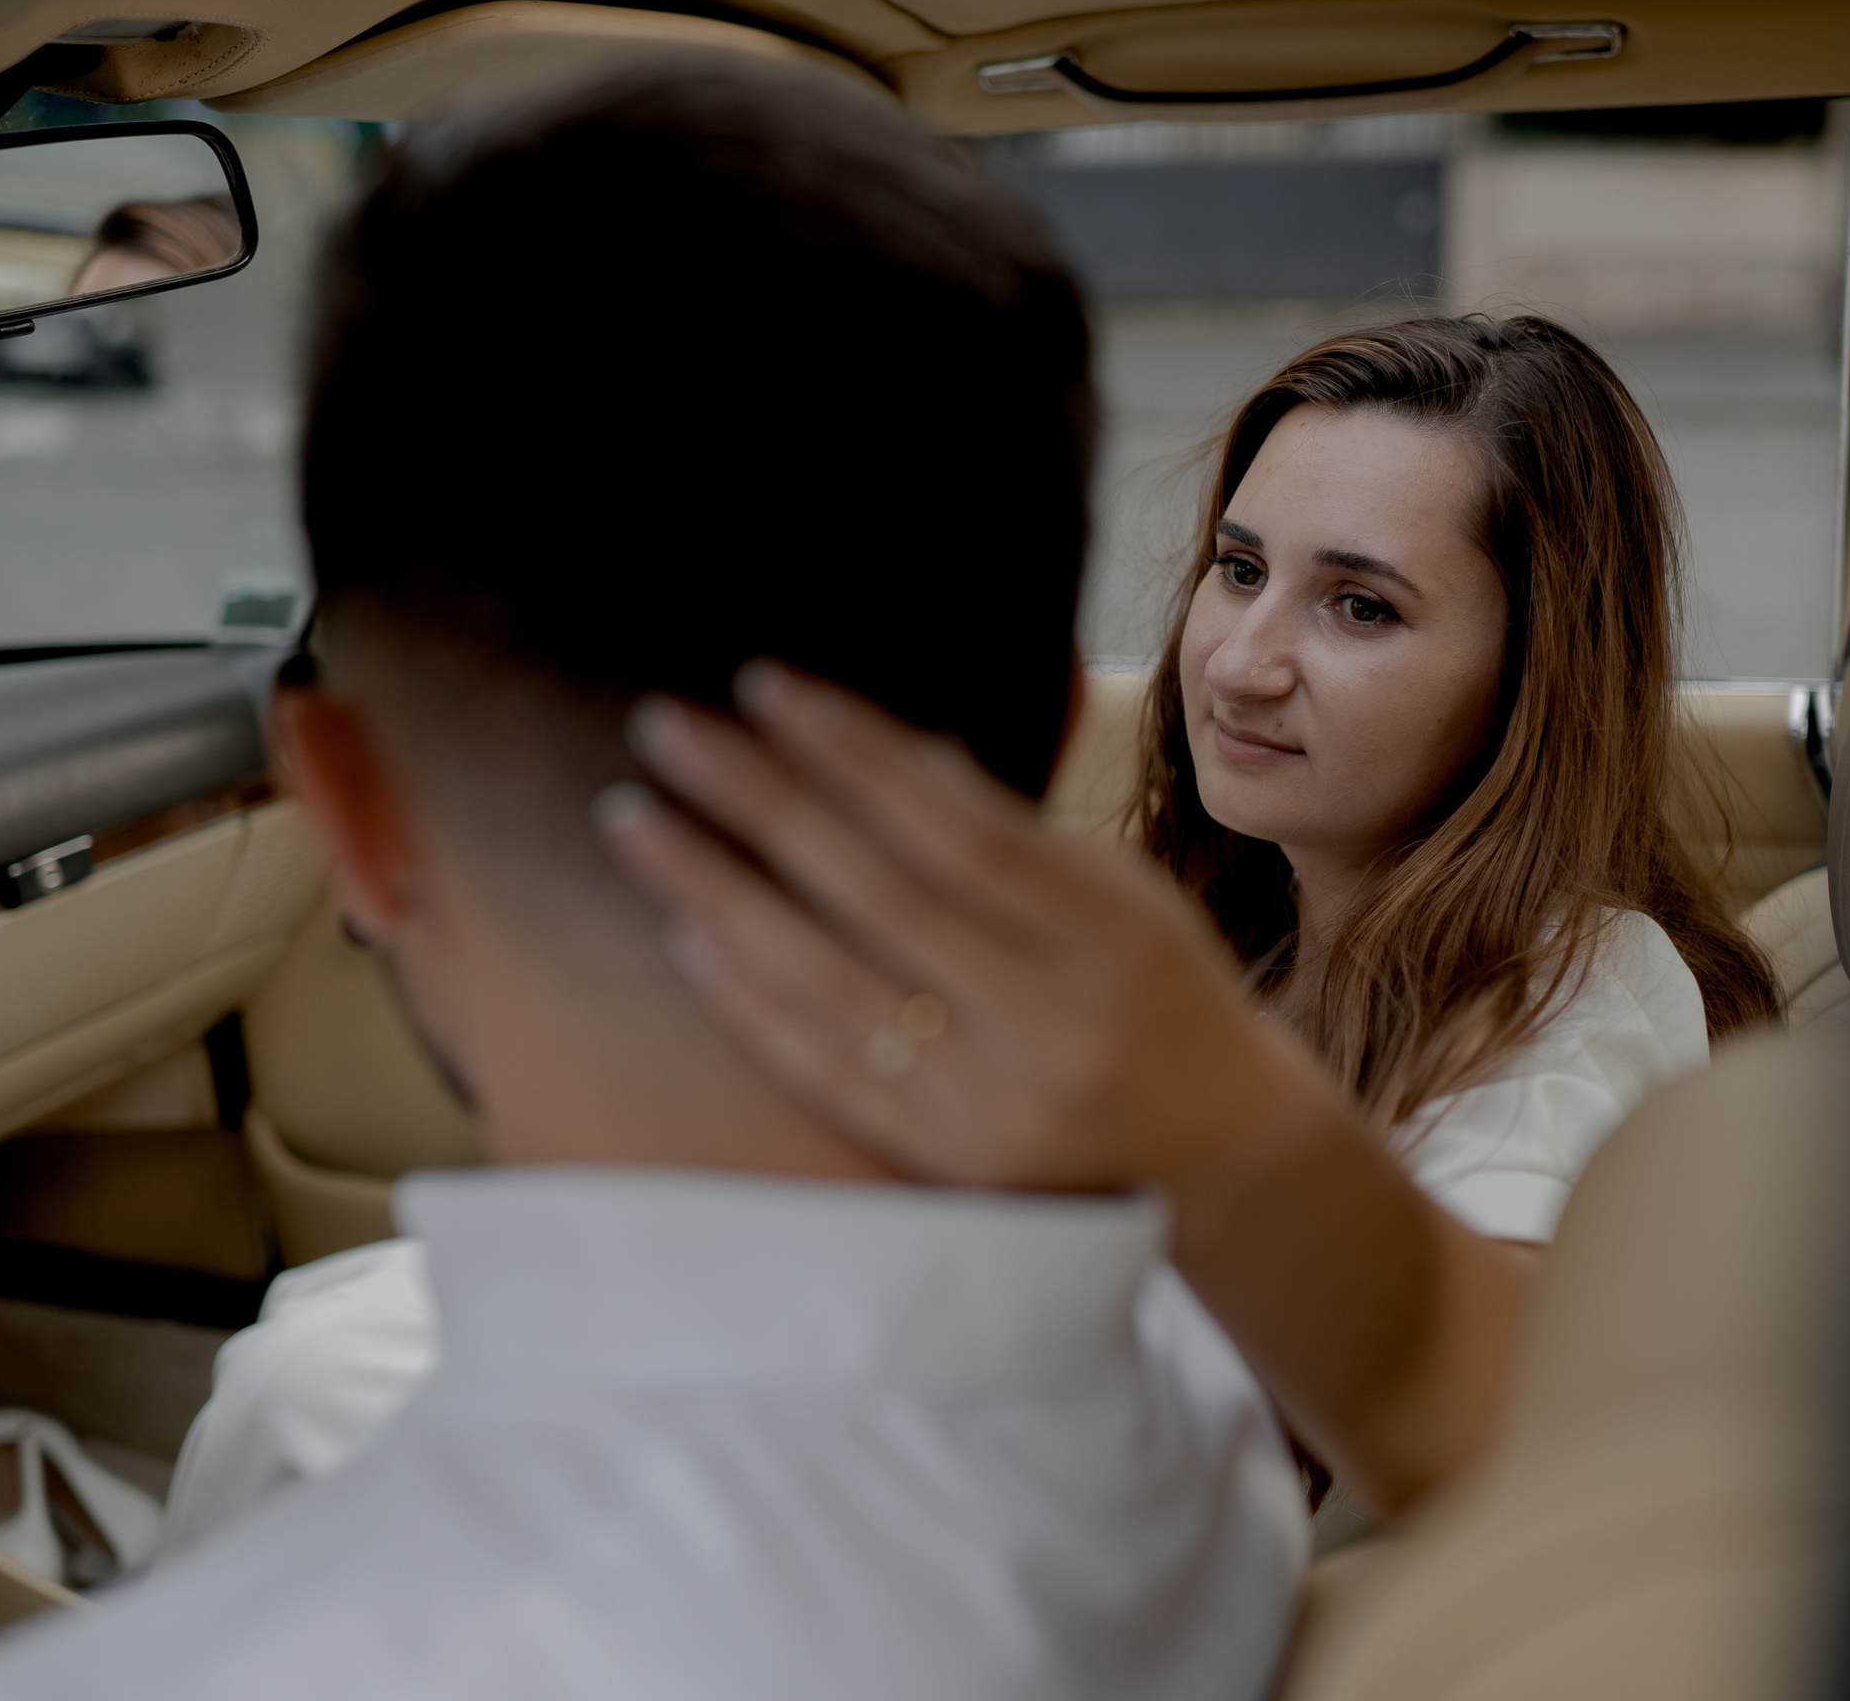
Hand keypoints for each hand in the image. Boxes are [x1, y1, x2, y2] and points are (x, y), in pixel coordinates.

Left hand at [597, 660, 1341, 1207]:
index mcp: (1110, 936)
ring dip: (717, 895)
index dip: (857, 754)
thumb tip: (890, 750)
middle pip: (877, 897)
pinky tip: (686, 935)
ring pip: (827, 986)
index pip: (957, 831)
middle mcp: (1051, 1026)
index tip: (765, 687)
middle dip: (760, 802)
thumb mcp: (1119, 891)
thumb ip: (1008, 832)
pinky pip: (824, 1072)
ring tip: (635, 820)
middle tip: (666, 728)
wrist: (1214, 1150)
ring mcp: (992, 1105)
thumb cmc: (1153, 987)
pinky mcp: (943, 1163)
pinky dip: (748, 1002)